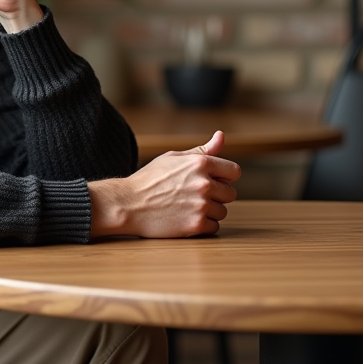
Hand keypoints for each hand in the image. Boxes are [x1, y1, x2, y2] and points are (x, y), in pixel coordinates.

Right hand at [88, 131, 240, 238]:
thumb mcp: (174, 158)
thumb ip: (202, 150)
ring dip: (209, 211)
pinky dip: (202, 225)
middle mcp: (204, 183)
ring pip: (222, 212)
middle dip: (216, 196)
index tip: (211, 181)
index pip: (234, 172)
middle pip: (230, 194)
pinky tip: (185, 218)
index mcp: (200, 163)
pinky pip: (213, 227)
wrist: (128, 204)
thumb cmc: (149, 179)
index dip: (224, 177)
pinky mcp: (195, 225)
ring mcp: (201, 205)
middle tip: (193, 196)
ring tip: (187, 207)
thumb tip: (221, 136)